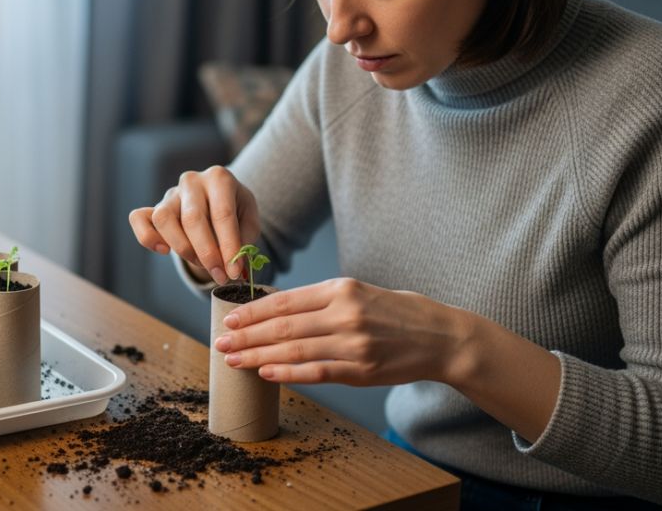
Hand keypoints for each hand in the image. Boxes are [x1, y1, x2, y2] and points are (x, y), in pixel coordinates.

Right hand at [128, 166, 259, 283]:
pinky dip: (148, 237)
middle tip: (220, 275)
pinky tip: (164, 250)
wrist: (219, 201)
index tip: (234, 272)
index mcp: (219, 178)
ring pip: (164, 219)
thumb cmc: (235, 212)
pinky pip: (138, 219)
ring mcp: (170, 193)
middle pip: (192, 219)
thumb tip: (234, 265)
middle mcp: (192, 181)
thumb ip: (244, 241)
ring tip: (199, 261)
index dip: (229, 247)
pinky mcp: (153, 207)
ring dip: (183, 248)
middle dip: (207, 253)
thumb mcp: (250, 221)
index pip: (222, 214)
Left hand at [213, 277, 468, 385]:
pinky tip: (265, 373)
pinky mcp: (361, 370)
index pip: (286, 299)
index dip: (253, 310)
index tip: (229, 317)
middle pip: (283, 325)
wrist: (442, 338)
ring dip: (258, 355)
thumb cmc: (399, 312)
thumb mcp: (361, 292)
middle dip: (246, 334)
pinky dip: (287, 373)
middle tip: (219, 340)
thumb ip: (323, 301)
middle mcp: (345, 314)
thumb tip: (278, 311)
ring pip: (294, 349)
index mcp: (342, 289)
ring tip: (233, 358)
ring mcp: (354, 344)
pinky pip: (316, 372)